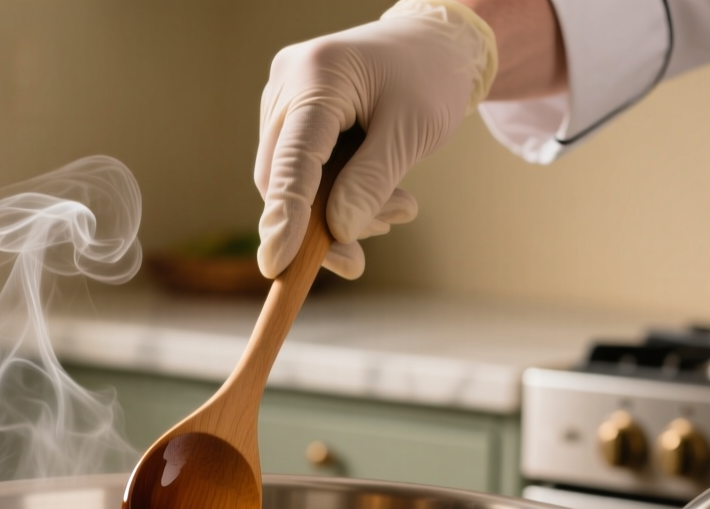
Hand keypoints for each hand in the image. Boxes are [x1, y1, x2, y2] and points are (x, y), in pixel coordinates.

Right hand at [255, 0, 495, 279]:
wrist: (432, 43)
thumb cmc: (429, 78)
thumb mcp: (412, 130)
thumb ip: (373, 181)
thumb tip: (337, 230)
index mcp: (318, 75)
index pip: (292, 158)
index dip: (284, 216)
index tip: (277, 265)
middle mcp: (287, 83)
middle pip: (281, 175)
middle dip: (320, 222)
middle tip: (370, 248)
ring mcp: (284, 98)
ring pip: (290, 179)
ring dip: (336, 210)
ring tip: (397, 209)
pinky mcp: (292, 114)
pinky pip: (300, 170)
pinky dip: (336, 193)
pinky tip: (379, 196)